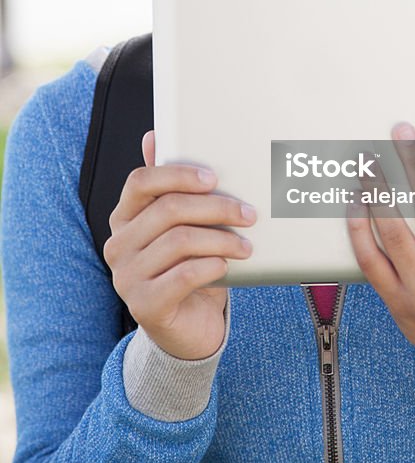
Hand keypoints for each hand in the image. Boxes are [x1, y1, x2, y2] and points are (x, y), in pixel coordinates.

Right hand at [103, 130, 256, 359]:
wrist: (189, 327)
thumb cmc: (187, 266)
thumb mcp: (180, 225)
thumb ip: (168, 186)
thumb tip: (152, 135)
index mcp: (124, 217)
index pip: (141, 182)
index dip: (178, 175)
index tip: (214, 178)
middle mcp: (118, 245)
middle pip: (168, 209)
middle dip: (216, 208)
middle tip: (249, 214)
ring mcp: (126, 277)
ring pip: (179, 241)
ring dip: (222, 239)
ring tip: (247, 244)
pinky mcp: (144, 306)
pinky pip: (184, 275)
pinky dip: (212, 266)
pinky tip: (227, 266)